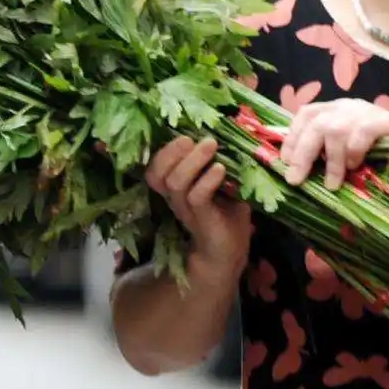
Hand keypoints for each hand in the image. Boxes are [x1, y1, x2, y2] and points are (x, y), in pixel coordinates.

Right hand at [145, 136, 254, 281]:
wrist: (230, 254)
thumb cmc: (227, 218)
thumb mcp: (224, 188)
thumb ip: (222, 167)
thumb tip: (233, 138)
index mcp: (174, 190)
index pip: (154, 169)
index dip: (162, 151)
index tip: (184, 134)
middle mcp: (174, 199)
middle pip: (156, 174)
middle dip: (171, 152)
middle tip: (191, 138)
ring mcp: (186, 210)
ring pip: (175, 182)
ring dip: (192, 161)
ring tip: (210, 145)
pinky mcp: (202, 219)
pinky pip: (197, 197)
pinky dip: (207, 180)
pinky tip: (220, 169)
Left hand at [275, 99, 388, 188]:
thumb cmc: (371, 151)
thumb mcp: (341, 148)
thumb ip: (322, 150)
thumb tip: (294, 169)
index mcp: (332, 109)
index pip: (305, 115)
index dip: (293, 138)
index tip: (285, 162)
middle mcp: (346, 105)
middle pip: (317, 124)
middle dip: (303, 154)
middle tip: (296, 179)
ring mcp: (366, 110)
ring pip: (336, 130)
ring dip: (331, 160)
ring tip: (332, 183)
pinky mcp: (387, 120)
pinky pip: (363, 132)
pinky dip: (354, 151)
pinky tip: (355, 165)